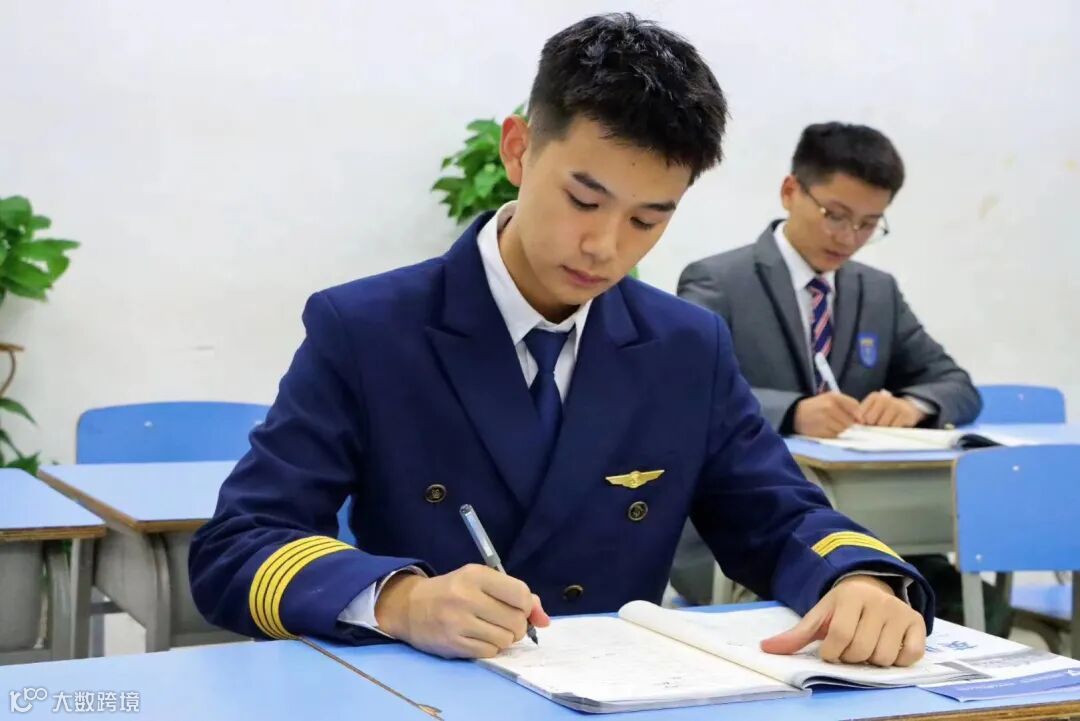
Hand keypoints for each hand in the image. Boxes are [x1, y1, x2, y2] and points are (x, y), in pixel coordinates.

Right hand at [374, 563, 549, 658]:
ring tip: (490, 629)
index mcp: (477, 575)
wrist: (411, 607)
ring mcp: (458, 622)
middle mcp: (467, 597)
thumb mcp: (482, 582)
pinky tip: (479, 638)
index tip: (518, 608)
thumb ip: (516, 595)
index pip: (520, 594)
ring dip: (504, 638)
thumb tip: (544, 620)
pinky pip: (489, 652)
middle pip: (516, 621)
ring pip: (505, 639)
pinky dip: (490, 648)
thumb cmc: (453, 591)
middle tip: (504, 622)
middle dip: (517, 625)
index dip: (526, 606)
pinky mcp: (453, 644)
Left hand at [761, 575, 925, 666]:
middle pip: (861, 649)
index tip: (830, 650)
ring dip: (872, 660)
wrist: (872, 589)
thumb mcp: (819, 616)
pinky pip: (909, 657)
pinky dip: (898, 660)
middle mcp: (879, 601)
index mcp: (851, 595)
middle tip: (849, 646)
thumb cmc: (842, 608)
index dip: (832, 652)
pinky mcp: (918, 624)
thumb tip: (766, 648)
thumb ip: (796, 635)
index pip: (840, 636)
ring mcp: (901, 612)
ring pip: (884, 658)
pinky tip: (887, 647)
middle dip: (850, 656)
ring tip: (867, 645)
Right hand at [793, 392, 861, 437]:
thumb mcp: (832, 398)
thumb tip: (862, 420)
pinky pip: (834, 436)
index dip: (858, 416)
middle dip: (849, 424)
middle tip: (841, 423)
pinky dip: (833, 435)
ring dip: (841, 430)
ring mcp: (824, 420)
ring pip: (843, 430)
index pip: (855, 408)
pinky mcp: (820, 431)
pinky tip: (827, 430)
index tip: (858, 420)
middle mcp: (829, 408)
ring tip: (833, 426)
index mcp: (833, 398)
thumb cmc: (818, 406)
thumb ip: (849, 404)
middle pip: (850, 422)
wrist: (796, 414)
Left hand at [859, 390, 925, 427]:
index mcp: (874, 397)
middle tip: (877, 426)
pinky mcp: (906, 414)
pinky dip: (892, 430)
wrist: (908, 408)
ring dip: (882, 430)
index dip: (861, 422)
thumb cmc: (885, 411)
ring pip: (882, 425)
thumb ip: (862, 415)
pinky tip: (894, 427)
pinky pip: (893, 428)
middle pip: (870, 420)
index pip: (860, 413)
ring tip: (886, 426)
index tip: (865, 424)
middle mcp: (885, 399)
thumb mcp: (873, 408)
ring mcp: (896, 406)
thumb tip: (856, 423)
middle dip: (872, 426)